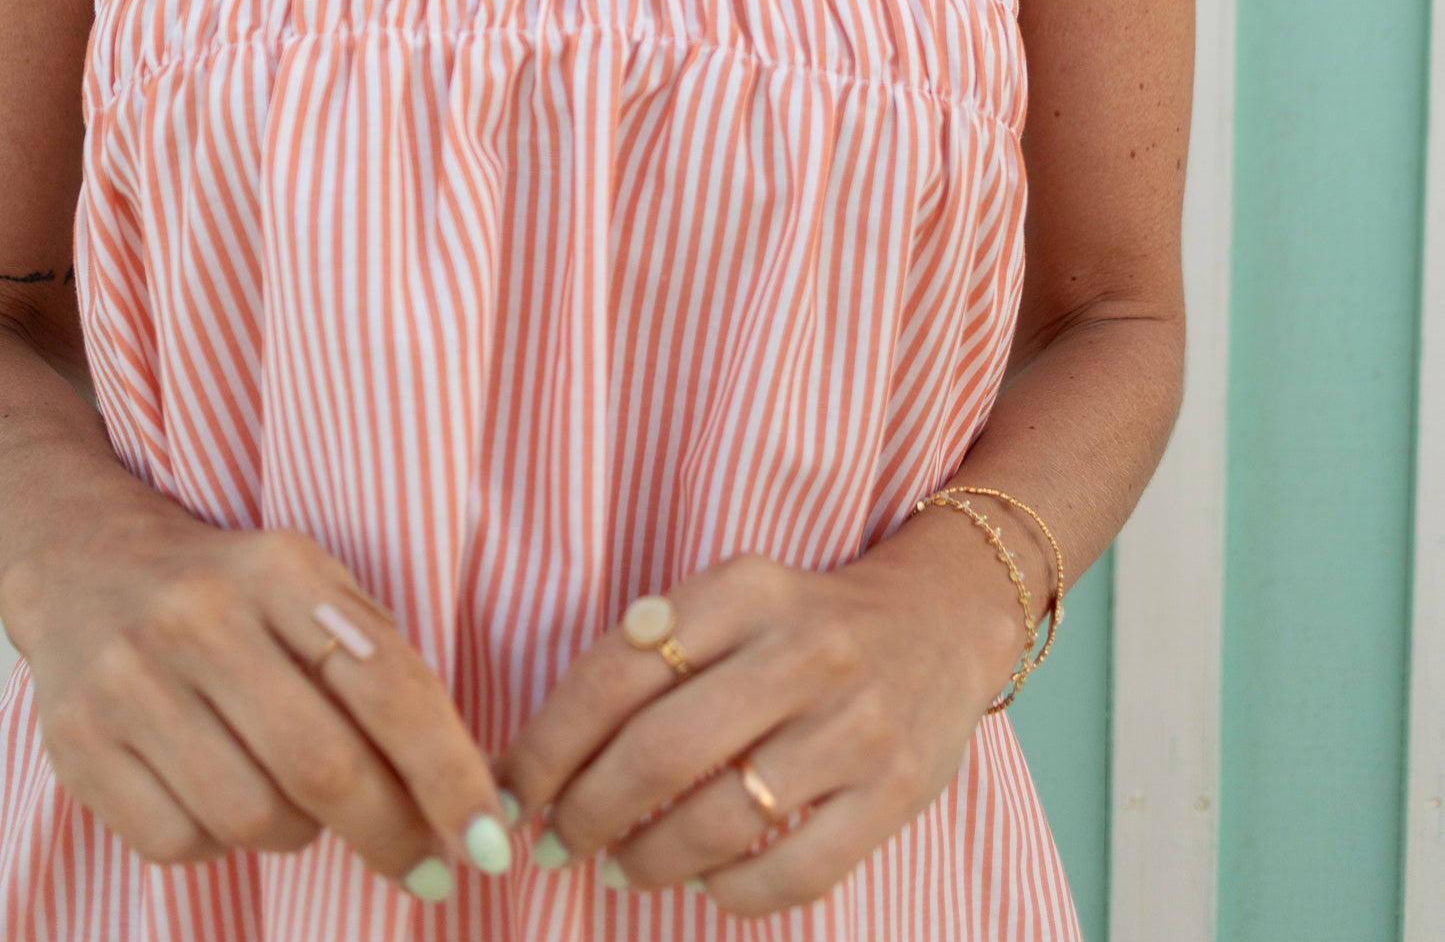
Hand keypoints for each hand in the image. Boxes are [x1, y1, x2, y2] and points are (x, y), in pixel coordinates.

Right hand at [3, 494, 513, 898]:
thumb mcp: (311, 588)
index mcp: (278, 569)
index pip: (387, 681)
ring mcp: (132, 682)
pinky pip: (181, 841)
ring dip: (302, 834)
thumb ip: (381, 664)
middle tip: (431, 867)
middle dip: (393, 832)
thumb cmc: (236, 595)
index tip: (492, 836)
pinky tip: (226, 800)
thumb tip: (467, 786)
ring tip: (304, 804)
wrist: (90, 567)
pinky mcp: (81, 745)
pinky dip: (222, 843)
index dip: (448, 771)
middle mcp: (200, 619)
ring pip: (254, 817)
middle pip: (324, 765)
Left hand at [497, 523, 1024, 917]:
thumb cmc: (805, 619)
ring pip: (717, 822)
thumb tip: (541, 747)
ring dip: (643, 860)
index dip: (548, 742)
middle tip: (554, 838)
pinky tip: (701, 879)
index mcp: (748, 589)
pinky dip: (726, 892)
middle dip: (584, 811)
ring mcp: (856, 727)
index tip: (512, 786)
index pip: (617, 670)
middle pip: (659, 752)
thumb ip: (651, 644)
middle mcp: (805, 651)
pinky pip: (790, 874)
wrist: (944, 618)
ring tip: (616, 864)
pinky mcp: (894, 793)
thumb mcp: (734, 595)